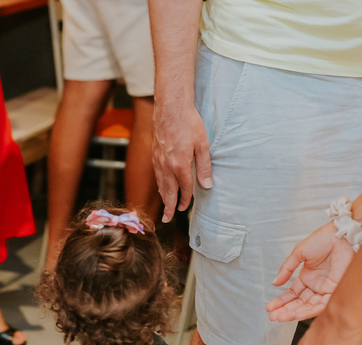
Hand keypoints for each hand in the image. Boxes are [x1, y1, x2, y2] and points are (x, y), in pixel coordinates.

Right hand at [152, 99, 211, 219]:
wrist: (171, 108)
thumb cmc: (189, 123)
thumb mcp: (203, 145)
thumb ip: (204, 166)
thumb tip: (207, 185)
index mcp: (180, 165)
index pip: (185, 188)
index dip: (186, 199)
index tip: (186, 207)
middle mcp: (167, 166)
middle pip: (168, 192)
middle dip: (169, 206)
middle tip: (167, 219)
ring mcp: (158, 161)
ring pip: (160, 184)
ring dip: (163, 197)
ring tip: (165, 206)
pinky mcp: (154, 155)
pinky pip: (157, 175)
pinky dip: (159, 185)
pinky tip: (161, 187)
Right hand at [266, 223, 355, 322]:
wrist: (342, 234)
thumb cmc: (324, 239)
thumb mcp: (299, 253)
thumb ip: (287, 269)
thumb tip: (275, 283)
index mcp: (308, 277)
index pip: (292, 294)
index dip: (281, 302)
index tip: (270, 308)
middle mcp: (316, 285)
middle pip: (299, 303)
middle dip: (285, 310)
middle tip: (273, 316)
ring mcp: (325, 289)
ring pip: (308, 307)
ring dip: (294, 313)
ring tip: (281, 317)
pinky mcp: (335, 291)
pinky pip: (321, 305)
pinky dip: (308, 311)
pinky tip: (297, 314)